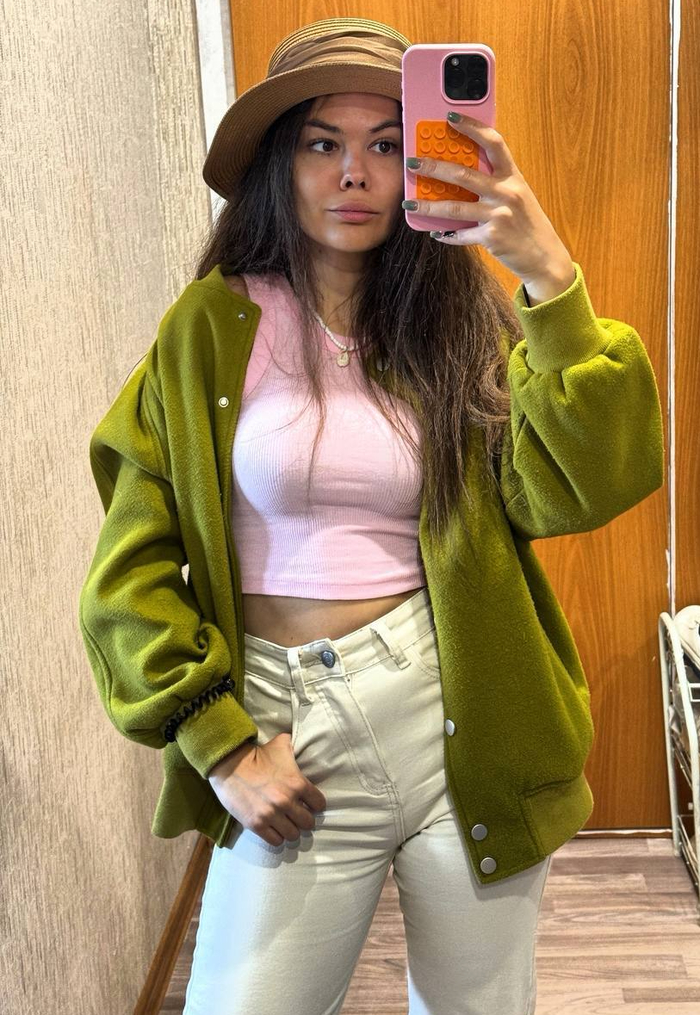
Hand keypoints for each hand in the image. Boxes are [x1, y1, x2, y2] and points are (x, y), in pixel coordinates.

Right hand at [208, 733, 326, 846]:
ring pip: (293, 835)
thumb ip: (295, 747)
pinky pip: (275, 841)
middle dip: (304, 820)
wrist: (229, 764)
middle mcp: (287, 801)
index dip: (315, 805)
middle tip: (297, 816)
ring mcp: (271, 815)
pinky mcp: (256, 824)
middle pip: (308, 823)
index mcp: (297, 783)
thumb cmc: (257, 754)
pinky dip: (276, 837)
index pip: (319, 804)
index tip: (309, 804)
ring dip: (290, 830)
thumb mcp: (281, 744)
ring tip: (285, 824)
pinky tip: (273, 829)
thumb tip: (301, 743)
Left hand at [403, 111, 574, 289]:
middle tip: (412, 162)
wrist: (544, 255)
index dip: (472, 127)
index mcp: (513, 176)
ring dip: (428, 206)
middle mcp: (506, 192)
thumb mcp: (516, 195)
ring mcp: (499, 215)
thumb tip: (460, 173)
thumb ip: (495, 181)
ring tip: (409, 203)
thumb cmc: (526, 222)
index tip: (450, 117)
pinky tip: (435, 233)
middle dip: (434, 167)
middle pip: (464, 175)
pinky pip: (461, 234)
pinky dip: (447, 235)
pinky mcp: (492, 237)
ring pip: (455, 208)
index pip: (493, 142)